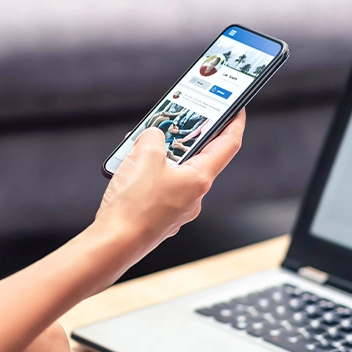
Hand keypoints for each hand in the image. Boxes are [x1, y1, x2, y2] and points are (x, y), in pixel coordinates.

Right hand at [95, 111, 244, 256]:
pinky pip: (159, 189)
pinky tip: (130, 172)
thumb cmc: (134, 205)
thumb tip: (154, 135)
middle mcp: (194, 197)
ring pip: (174, 174)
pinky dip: (148, 176)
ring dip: (159, 158)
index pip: (228, 144)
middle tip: (173, 122)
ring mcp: (177, 209)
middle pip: (197, 158)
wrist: (114, 243)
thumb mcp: (144, 154)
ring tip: (137, 150)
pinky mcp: (160, 217)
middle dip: (184, 138)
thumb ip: (155, 135)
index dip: (234, 122)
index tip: (237, 108)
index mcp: (200, 179)